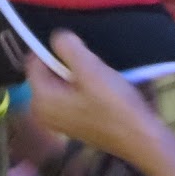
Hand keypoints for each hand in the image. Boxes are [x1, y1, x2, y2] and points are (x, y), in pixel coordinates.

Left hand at [26, 32, 158, 167]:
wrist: (141, 138)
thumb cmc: (114, 105)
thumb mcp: (90, 69)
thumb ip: (68, 47)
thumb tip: (57, 37)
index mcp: (40, 100)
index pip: (34, 60)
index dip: (53, 49)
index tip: (78, 49)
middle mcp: (42, 112)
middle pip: (47, 72)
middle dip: (67, 63)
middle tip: (91, 65)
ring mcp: (58, 120)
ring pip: (61, 82)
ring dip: (77, 74)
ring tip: (99, 76)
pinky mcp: (73, 124)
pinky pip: (71, 95)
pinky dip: (83, 88)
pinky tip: (102, 90)